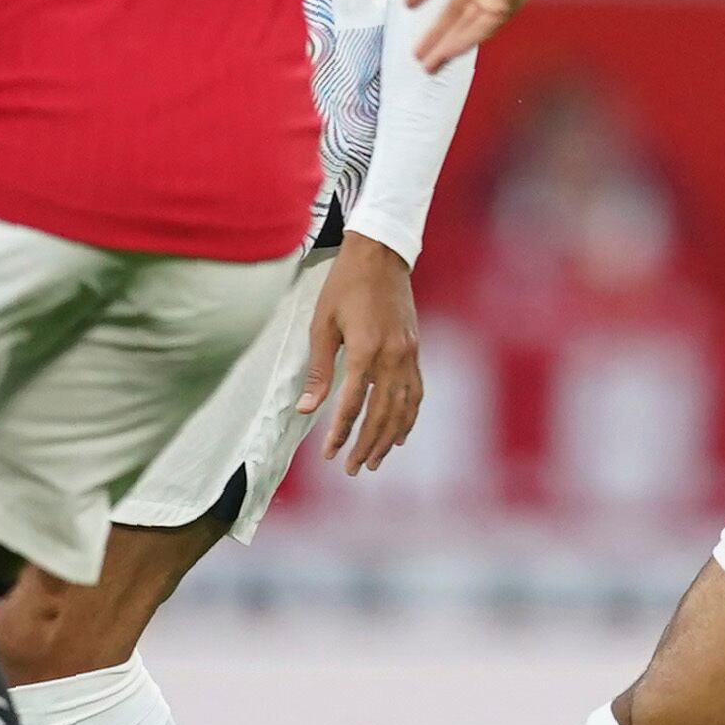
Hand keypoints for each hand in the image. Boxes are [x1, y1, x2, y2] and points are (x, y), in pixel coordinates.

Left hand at [297, 232, 422, 472]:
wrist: (381, 255)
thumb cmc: (345, 285)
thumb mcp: (322, 325)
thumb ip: (319, 370)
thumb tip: (307, 408)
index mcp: (366, 350)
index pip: (352, 404)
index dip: (340, 433)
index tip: (329, 454)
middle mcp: (393, 356)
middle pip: (381, 414)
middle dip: (366, 445)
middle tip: (352, 469)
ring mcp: (409, 354)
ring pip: (403, 408)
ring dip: (389, 438)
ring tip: (374, 460)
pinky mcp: (416, 350)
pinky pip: (416, 392)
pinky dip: (409, 417)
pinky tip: (400, 434)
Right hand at [397, 0, 551, 70]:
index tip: (406, 5)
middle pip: (452, 12)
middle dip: (435, 33)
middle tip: (416, 53)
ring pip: (466, 27)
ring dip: (448, 46)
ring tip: (428, 66)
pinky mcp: (505, 6)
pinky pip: (483, 30)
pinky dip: (465, 42)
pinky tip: (448, 55)